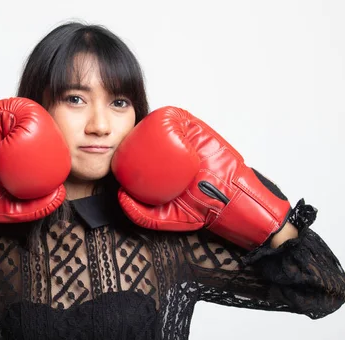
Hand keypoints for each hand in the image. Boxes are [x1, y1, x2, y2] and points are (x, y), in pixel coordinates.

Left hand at [111, 106, 291, 249]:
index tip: (120, 154)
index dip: (126, 150)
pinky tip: (162, 123)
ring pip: (162, 124)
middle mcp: (170, 151)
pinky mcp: (197, 130)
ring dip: (150, 123)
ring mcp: (184, 139)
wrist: (226, 202)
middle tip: (129, 143)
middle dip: (134, 135)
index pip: (138, 154)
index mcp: (159, 167)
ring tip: (143, 132)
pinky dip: (170, 116)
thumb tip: (119, 195)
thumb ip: (138, 214)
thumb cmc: (195, 209)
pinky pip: (181, 118)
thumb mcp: (161, 218)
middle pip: (147, 135)